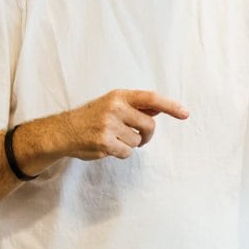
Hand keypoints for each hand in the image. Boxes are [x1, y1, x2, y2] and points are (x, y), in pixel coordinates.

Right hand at [59, 89, 188, 159]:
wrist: (63, 131)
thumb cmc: (91, 118)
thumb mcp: (112, 104)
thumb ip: (135, 107)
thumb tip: (160, 109)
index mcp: (119, 96)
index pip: (151, 98)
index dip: (170, 106)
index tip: (185, 113)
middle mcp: (115, 108)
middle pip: (149, 125)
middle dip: (147, 135)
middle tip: (138, 137)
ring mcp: (109, 125)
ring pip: (137, 141)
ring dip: (130, 144)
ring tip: (113, 138)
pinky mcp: (104, 142)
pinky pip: (127, 152)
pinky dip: (121, 153)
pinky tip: (108, 147)